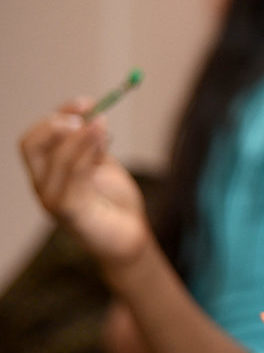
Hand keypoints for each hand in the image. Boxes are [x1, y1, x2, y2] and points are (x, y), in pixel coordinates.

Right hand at [18, 100, 153, 270]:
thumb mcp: (102, 166)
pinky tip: (104, 141)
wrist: (130, 237)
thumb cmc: (114, 202)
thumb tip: (93, 118)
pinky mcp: (70, 213)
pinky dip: (86, 154)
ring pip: (55, 159)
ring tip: (102, 124)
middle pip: (31, 146)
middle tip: (88, 115)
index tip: (86, 102)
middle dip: (57, 124)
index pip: (37, 138)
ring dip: (79, 136)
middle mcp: (42, 184)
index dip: (58, 115)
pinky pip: (73, 178)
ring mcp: (52, 200)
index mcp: (46, 171)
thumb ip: (92, 145)